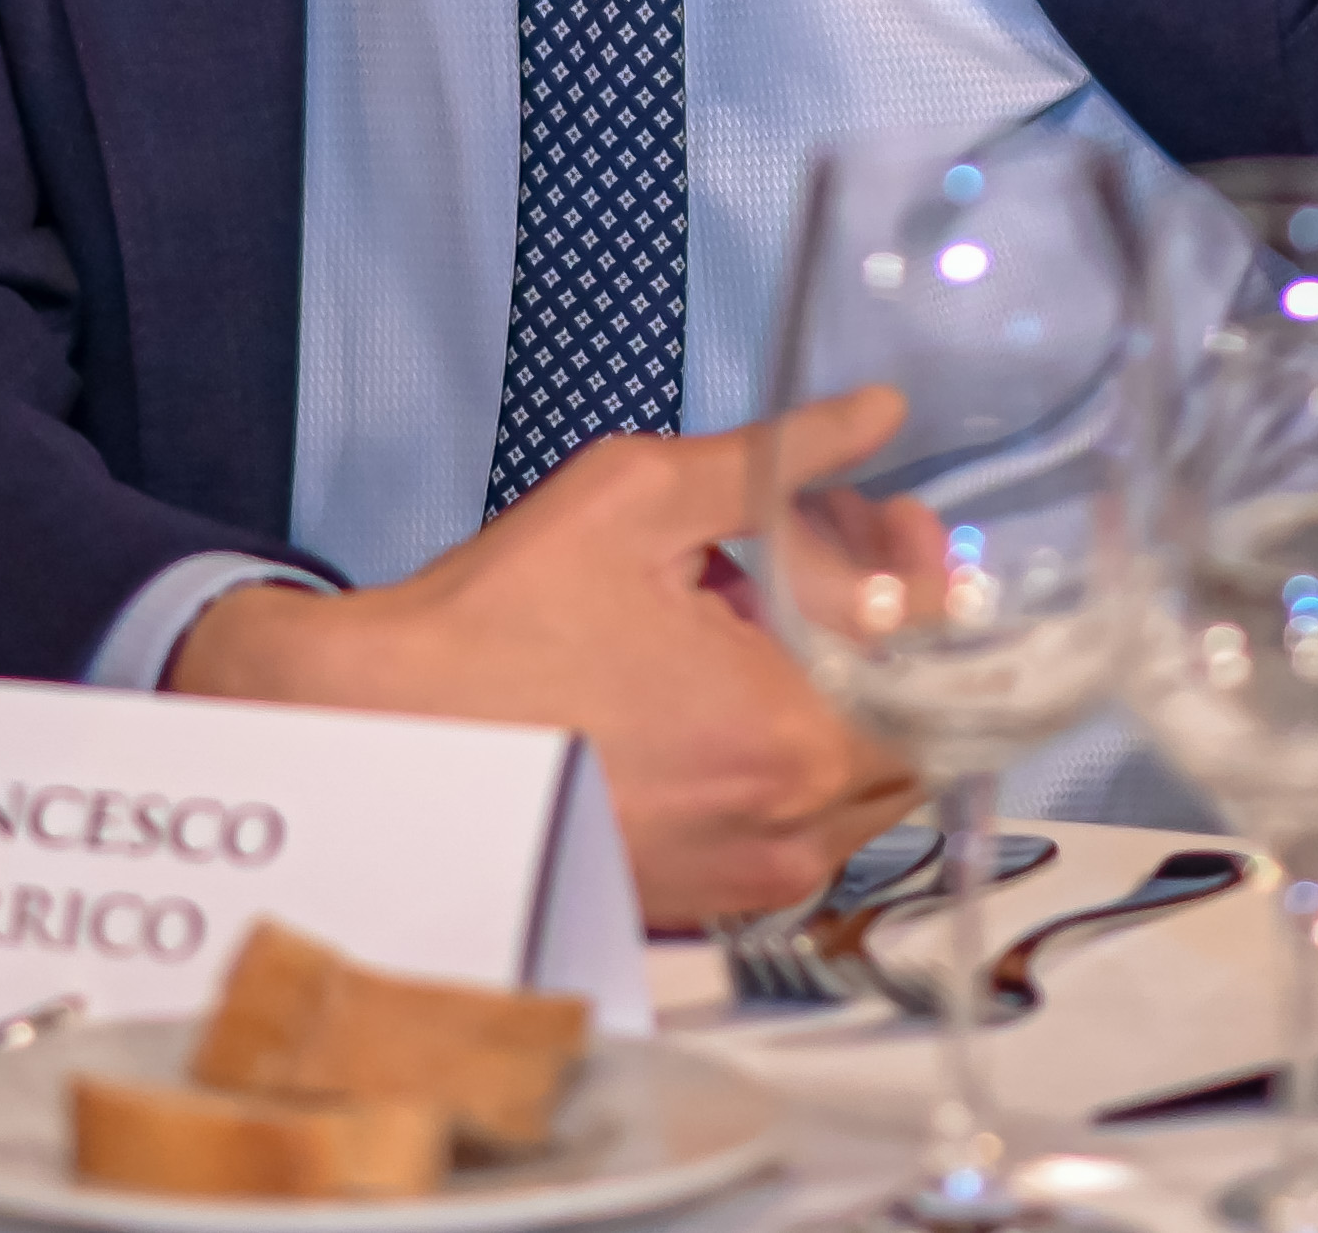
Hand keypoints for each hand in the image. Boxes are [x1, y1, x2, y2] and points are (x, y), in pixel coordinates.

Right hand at [170, 387, 926, 926]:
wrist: (376, 741)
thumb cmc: (492, 626)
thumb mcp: (638, 501)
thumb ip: (776, 458)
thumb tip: (872, 413)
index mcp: (790, 737)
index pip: (942, 657)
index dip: (928, 569)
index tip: (888, 512)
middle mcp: (787, 832)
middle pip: (916, 719)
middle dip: (888, 622)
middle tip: (824, 545)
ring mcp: (745, 882)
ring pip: (859, 776)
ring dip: (839, 686)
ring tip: (753, 607)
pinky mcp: (701, 904)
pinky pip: (795, 824)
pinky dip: (785, 749)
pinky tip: (717, 681)